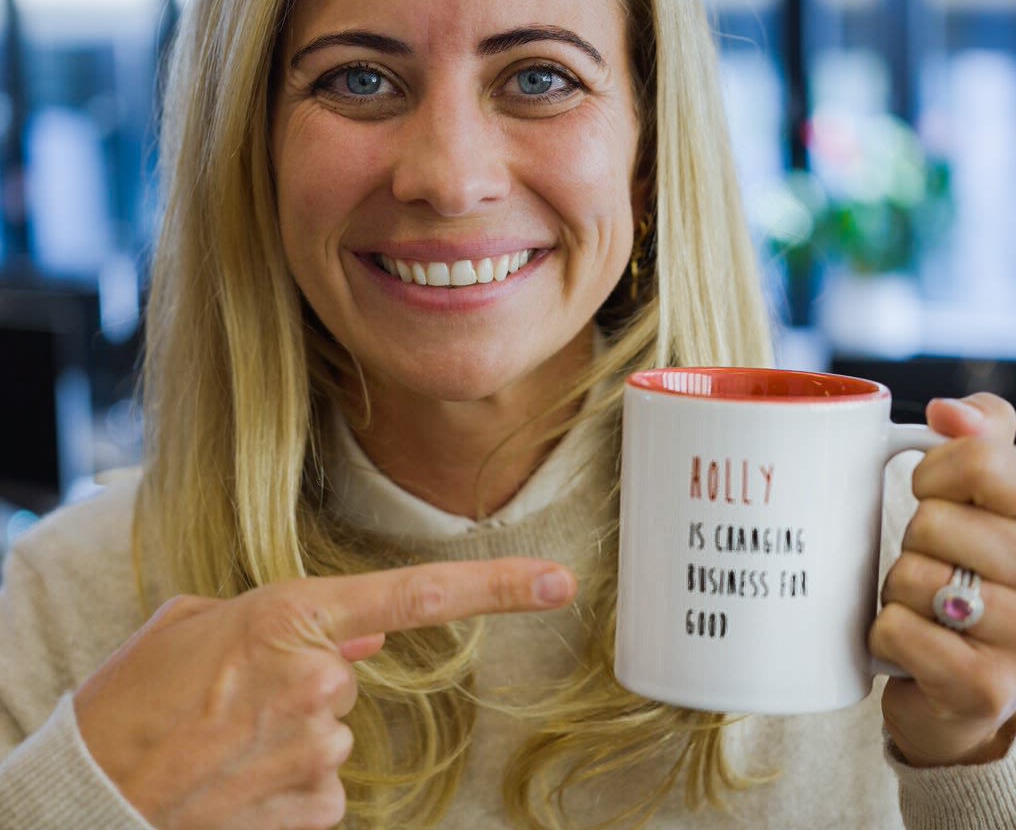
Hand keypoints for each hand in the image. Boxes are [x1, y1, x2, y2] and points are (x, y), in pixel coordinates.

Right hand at [74, 557, 575, 828]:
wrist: (87, 795)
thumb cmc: (133, 699)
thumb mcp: (197, 625)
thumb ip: (289, 623)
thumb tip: (360, 641)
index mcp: (290, 616)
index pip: (418, 594)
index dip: (499, 586)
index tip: (558, 580)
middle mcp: (316, 681)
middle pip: (350, 675)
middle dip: (309, 683)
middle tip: (237, 699)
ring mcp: (316, 752)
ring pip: (333, 733)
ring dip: (291, 736)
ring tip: (224, 743)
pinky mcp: (310, 811)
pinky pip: (320, 787)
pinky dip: (286, 784)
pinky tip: (236, 783)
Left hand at [869, 393, 1015, 766]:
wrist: (973, 684)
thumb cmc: (978, 570)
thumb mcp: (991, 493)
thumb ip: (982, 434)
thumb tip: (947, 412)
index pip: (980, 461)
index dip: (932, 474)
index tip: (936, 496)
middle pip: (933, 521)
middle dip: (915, 542)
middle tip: (942, 567)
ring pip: (909, 575)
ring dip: (899, 590)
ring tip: (931, 607)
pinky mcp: (984, 689)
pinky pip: (895, 629)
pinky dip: (887, 634)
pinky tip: (920, 645)